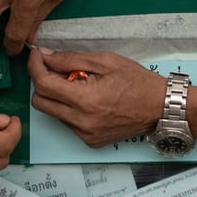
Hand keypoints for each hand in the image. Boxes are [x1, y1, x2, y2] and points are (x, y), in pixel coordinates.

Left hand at [27, 48, 164, 147]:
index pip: (44, 85)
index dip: (35, 67)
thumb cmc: (137, 81)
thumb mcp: (105, 61)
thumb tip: (45, 56)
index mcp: (86, 100)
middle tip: (57, 69)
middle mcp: (82, 122)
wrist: (161, 108)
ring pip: (52, 113)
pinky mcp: (90, 141)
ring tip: (78, 83)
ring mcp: (85, 135)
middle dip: (42, 82)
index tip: (37, 55)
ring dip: (56, 96)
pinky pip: (67, 123)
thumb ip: (71, 59)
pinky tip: (88, 99)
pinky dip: (69, 108)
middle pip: (40, 102)